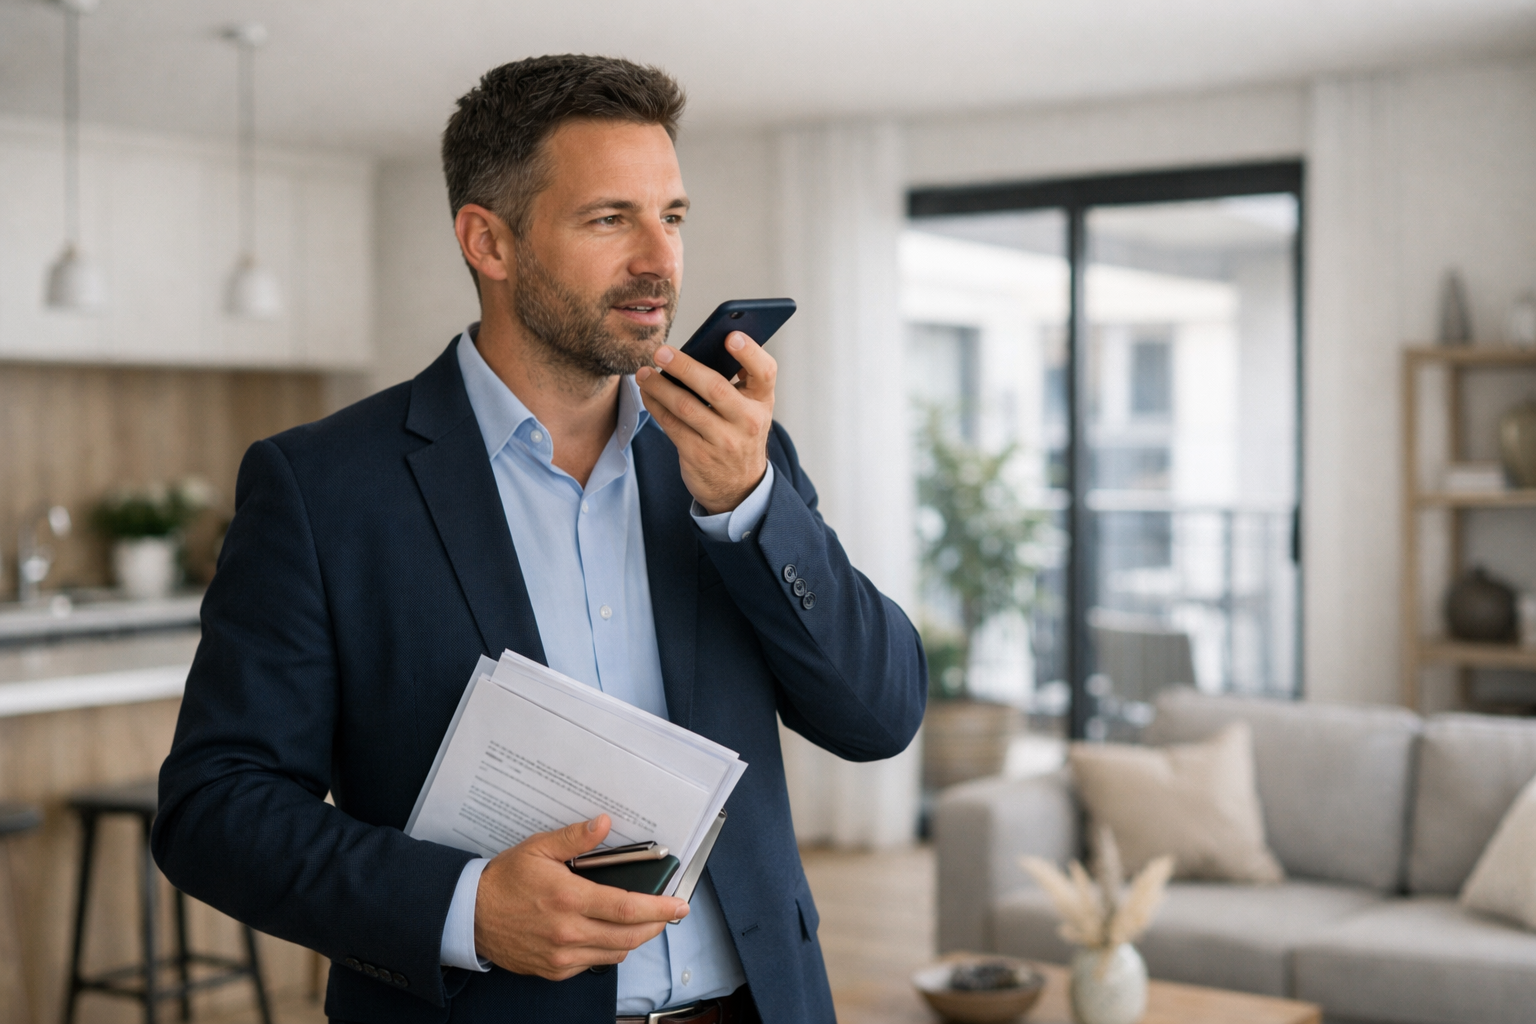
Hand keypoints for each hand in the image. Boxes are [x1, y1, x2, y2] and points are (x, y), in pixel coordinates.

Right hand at [473, 815, 688, 980]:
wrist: (469, 915)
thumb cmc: (504, 880)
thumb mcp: (538, 848)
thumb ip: (575, 838)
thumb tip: (603, 824)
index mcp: (568, 898)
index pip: (626, 907)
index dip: (659, 908)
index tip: (679, 905)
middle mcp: (568, 932)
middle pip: (629, 936)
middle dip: (656, 925)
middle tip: (669, 913)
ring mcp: (561, 956)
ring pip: (616, 953)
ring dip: (635, 938)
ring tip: (641, 920)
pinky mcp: (555, 970)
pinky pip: (595, 963)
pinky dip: (609, 949)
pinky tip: (607, 932)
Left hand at [636, 332, 774, 514]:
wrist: (739, 486)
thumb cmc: (740, 433)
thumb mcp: (751, 408)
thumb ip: (737, 380)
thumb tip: (701, 346)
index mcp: (762, 402)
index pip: (765, 372)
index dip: (750, 352)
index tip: (731, 336)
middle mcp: (747, 421)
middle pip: (714, 388)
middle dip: (684, 367)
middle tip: (661, 352)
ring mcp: (723, 441)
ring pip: (686, 407)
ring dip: (660, 387)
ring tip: (644, 373)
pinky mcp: (698, 455)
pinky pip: (671, 424)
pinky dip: (655, 405)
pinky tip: (647, 393)